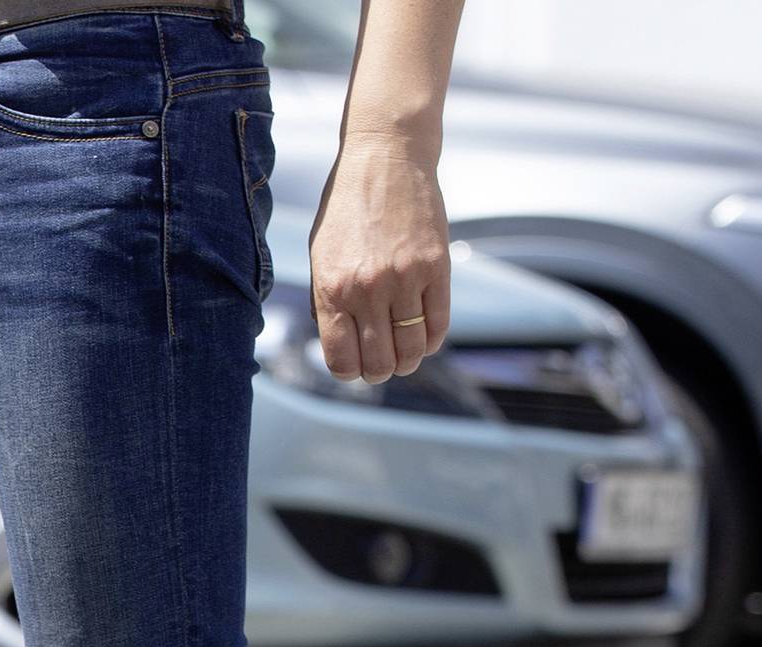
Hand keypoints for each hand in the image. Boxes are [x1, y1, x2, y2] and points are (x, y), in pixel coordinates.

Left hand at [309, 135, 451, 381]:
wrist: (386, 159)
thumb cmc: (346, 210)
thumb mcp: (322, 257)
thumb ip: (328, 300)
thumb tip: (340, 346)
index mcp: (333, 290)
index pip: (342, 360)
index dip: (349, 372)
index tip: (353, 366)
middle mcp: (368, 290)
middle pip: (379, 362)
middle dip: (378, 371)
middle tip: (381, 363)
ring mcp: (406, 279)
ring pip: (412, 349)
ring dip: (408, 361)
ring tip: (403, 355)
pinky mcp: (437, 267)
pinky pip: (439, 323)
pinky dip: (432, 340)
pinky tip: (424, 337)